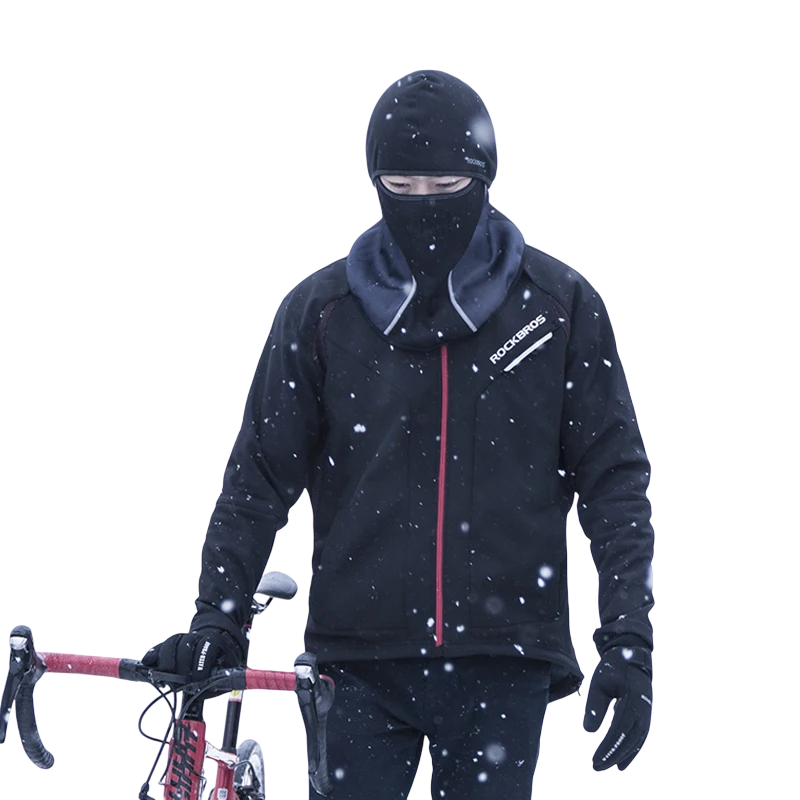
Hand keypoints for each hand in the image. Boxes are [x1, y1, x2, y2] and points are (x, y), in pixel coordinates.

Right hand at [142, 629, 243, 693]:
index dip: (201, 666)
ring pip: (172, 643)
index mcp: (215, 641)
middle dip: (181, 667)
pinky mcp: (171, 644)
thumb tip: (210, 688)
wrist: (216, 645)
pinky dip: (153, 654)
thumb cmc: (220, 662)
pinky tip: (148, 663)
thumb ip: (219, 680)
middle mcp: (198, 636)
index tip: (198, 682)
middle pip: (185, 645)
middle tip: (180, 684)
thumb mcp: (226, 670)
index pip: (206, 648)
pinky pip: (160, 645)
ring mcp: (184, 638)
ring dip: (166, 661)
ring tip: (163, 678)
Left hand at [583, 645, 651, 770]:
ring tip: (607, 767)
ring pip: (636, 741)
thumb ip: (594, 707)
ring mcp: (647, 713)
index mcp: (632, 700)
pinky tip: (621, 761)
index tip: (594, 759)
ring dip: (622, 755)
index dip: (608, 746)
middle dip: (612, 755)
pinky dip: (631, 750)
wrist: (632, 655)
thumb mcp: (599, 682)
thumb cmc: (613, 668)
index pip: (619, 729)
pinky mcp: (645, 715)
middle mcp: (644, 710)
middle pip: (629, 739)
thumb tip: (588, 732)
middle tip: (596, 767)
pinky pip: (639, 737)